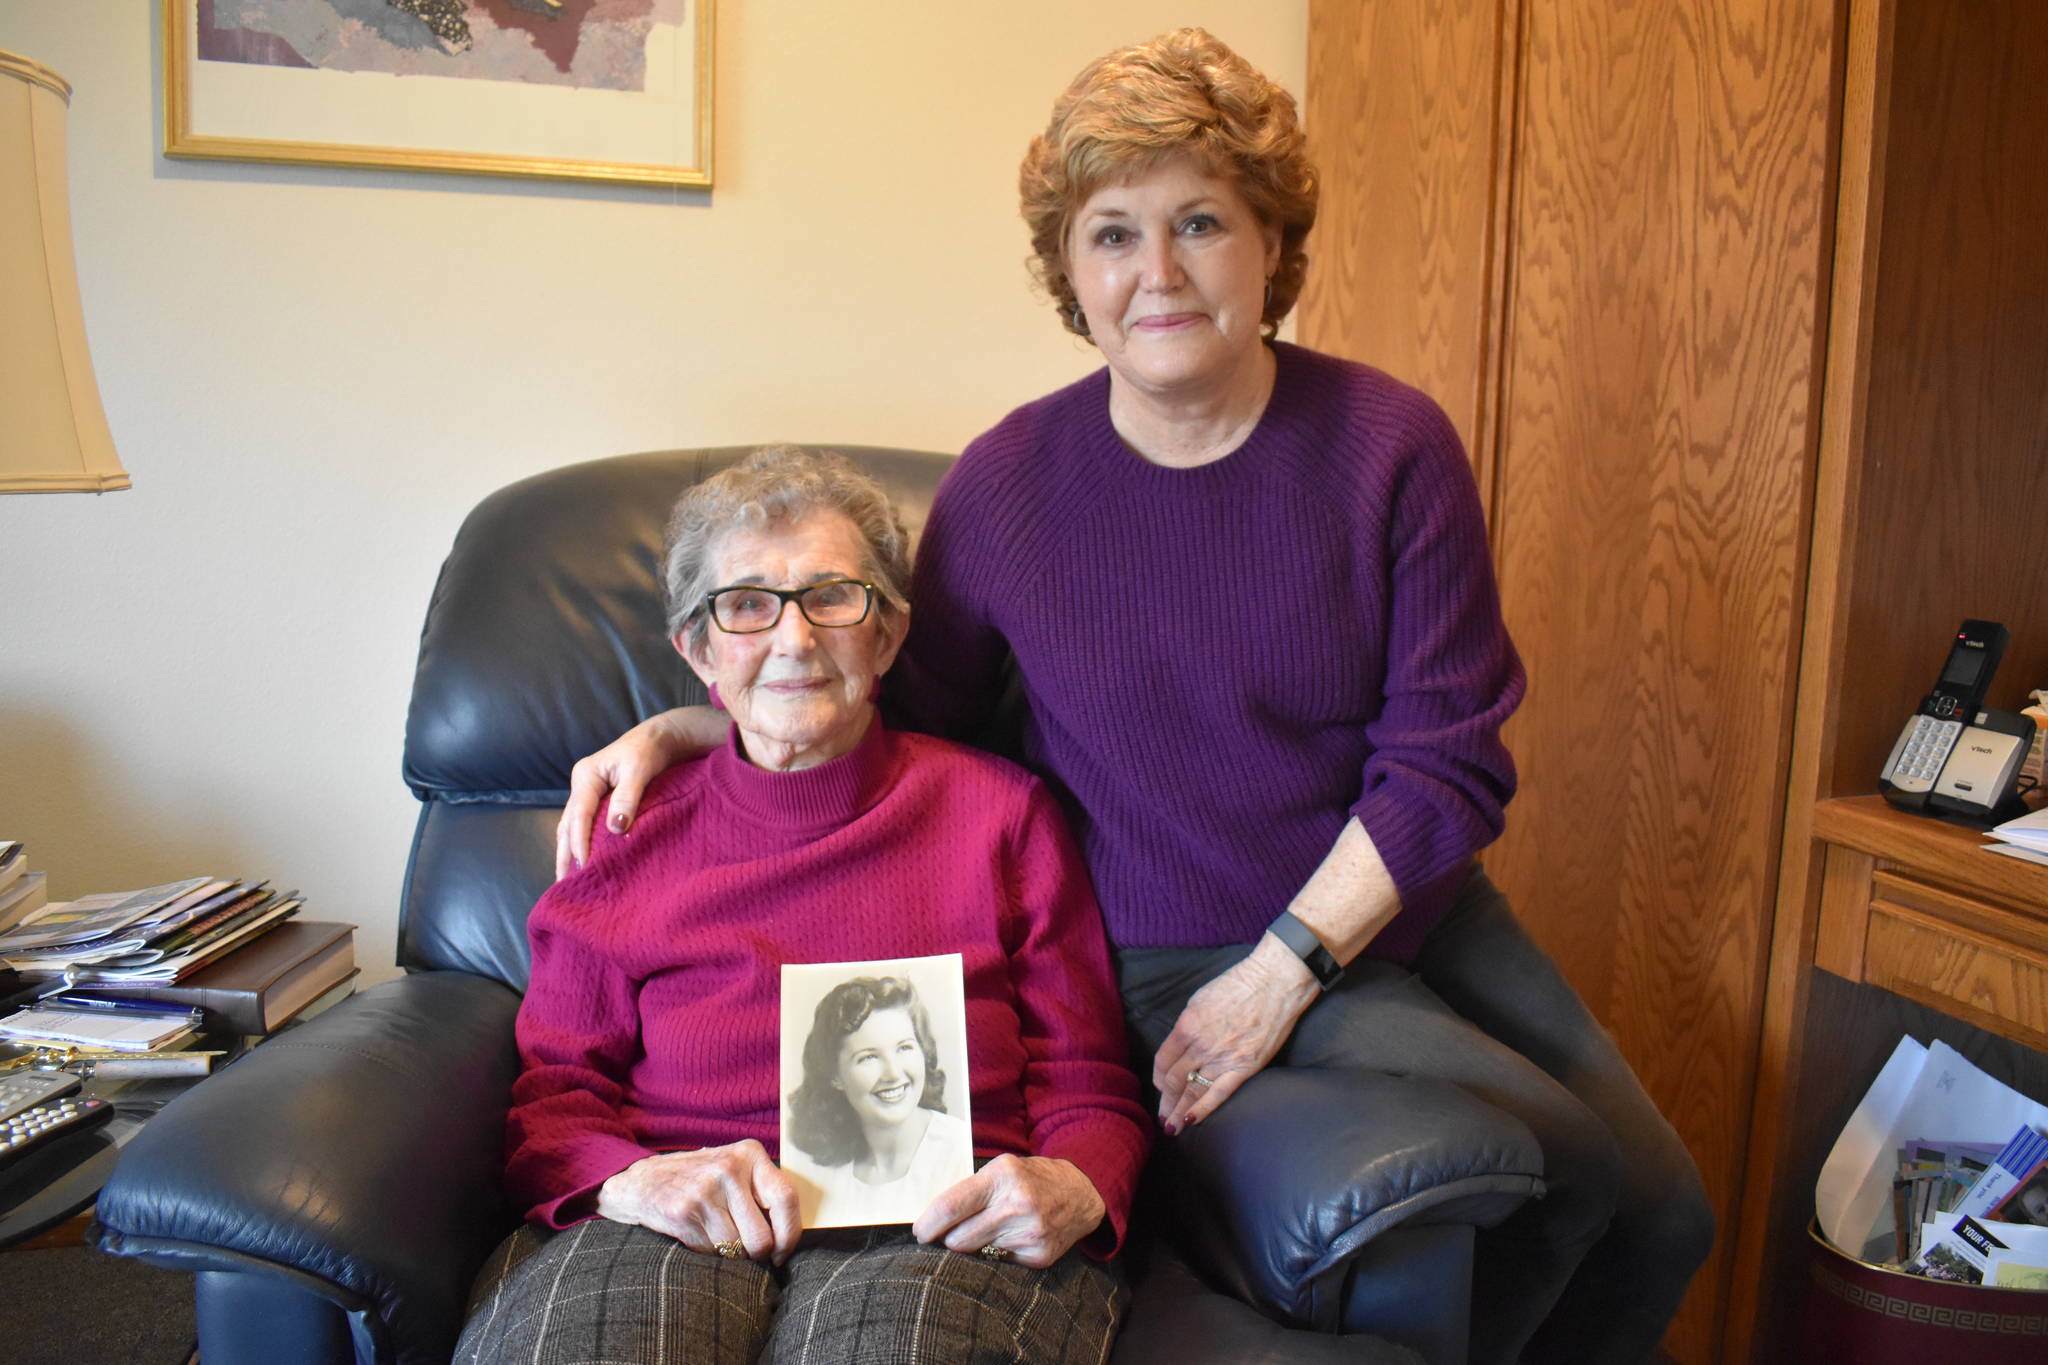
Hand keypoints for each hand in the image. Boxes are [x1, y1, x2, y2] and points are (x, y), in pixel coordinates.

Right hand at [554, 709, 718, 878]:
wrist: (658, 739)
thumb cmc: (649, 752)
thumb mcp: (639, 770)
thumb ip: (627, 798)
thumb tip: (615, 828)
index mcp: (586, 776)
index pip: (579, 815)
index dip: (580, 842)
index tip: (584, 866)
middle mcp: (581, 786)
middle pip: (567, 825)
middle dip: (564, 854)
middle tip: (563, 885)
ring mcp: (586, 794)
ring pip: (570, 828)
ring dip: (568, 853)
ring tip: (567, 881)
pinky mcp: (596, 802)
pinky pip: (583, 826)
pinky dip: (579, 845)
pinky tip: (581, 863)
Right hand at [595, 1141, 801, 1264]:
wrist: (644, 1181)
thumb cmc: (701, 1181)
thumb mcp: (734, 1171)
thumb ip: (763, 1192)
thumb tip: (793, 1235)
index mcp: (750, 1154)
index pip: (787, 1199)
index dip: (790, 1235)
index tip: (782, 1253)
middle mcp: (729, 1168)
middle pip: (762, 1237)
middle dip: (757, 1254)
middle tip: (747, 1251)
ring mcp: (705, 1189)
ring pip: (736, 1248)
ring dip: (730, 1254)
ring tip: (717, 1234)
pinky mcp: (684, 1211)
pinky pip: (711, 1251)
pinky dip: (708, 1252)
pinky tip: (698, 1232)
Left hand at [913, 1154, 1104, 1268]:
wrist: (1080, 1195)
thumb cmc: (1031, 1179)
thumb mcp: (1001, 1169)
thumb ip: (970, 1190)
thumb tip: (933, 1220)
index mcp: (1002, 1178)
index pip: (951, 1208)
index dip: (928, 1224)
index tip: (920, 1232)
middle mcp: (1017, 1206)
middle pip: (958, 1240)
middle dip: (949, 1239)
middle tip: (954, 1231)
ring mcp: (1029, 1234)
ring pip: (976, 1254)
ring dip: (974, 1247)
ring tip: (989, 1230)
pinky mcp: (1038, 1256)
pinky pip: (998, 1264)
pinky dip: (996, 1255)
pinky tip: (1009, 1239)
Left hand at [1152, 936, 1318, 1135]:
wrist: (1274, 983)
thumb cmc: (1238, 985)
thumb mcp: (1200, 999)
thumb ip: (1187, 1025)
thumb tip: (1180, 1046)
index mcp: (1187, 1025)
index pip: (1163, 1060)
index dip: (1157, 1077)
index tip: (1158, 1085)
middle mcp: (1201, 1045)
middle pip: (1174, 1079)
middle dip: (1165, 1100)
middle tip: (1161, 1114)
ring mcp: (1223, 1058)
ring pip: (1192, 1091)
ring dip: (1178, 1111)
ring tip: (1171, 1126)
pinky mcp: (1244, 1067)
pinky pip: (1218, 1094)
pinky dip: (1202, 1110)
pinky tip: (1190, 1121)